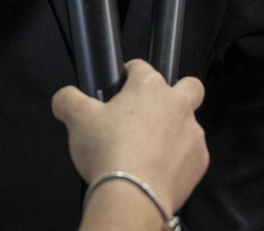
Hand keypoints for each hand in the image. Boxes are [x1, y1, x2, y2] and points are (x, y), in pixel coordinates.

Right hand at [51, 60, 208, 213]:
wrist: (132, 198)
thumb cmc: (107, 152)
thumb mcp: (77, 120)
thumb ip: (68, 100)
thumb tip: (64, 98)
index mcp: (150, 87)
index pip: (140, 67)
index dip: (128, 75)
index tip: (119, 89)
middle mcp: (177, 104)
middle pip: (188, 85)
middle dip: (175, 93)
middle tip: (151, 112)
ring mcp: (193, 133)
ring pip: (189, 123)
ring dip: (174, 131)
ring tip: (149, 149)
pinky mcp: (199, 160)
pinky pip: (192, 153)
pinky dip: (179, 159)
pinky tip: (158, 169)